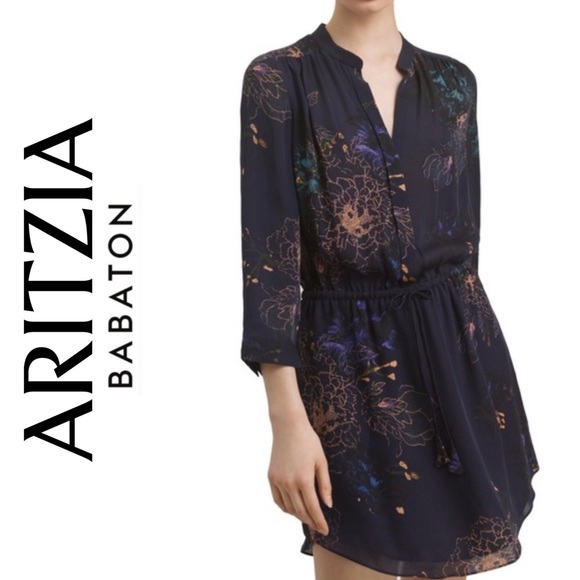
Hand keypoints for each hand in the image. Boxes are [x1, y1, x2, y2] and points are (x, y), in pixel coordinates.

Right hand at [267, 418, 332, 535]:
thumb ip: (325, 485)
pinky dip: (285, 508)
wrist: (288, 426)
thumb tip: (328, 505)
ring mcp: (278, 481)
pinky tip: (293, 509)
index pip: (313, 509)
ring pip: (288, 508)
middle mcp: (289, 483)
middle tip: (319, 526)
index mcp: (304, 479)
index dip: (319, 522)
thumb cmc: (308, 441)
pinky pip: (277, 500)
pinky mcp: (271, 477)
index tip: (325, 530)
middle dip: (311, 521)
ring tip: (308, 517)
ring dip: (298, 516)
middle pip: (300, 511)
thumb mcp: (321, 462)